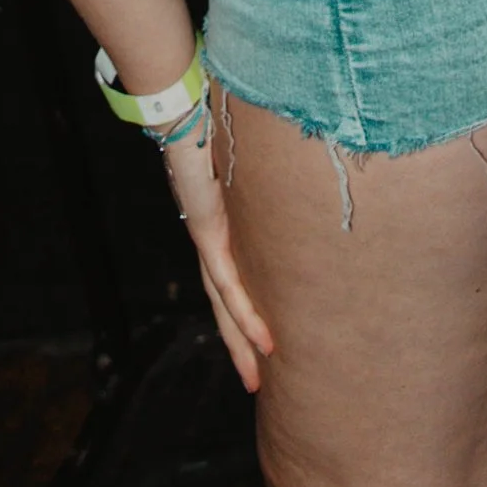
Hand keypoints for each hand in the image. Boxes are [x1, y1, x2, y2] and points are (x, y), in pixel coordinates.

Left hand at [165, 117, 273, 392]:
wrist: (182, 105)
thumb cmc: (215, 117)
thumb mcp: (250, 156)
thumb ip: (270, 170)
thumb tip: (304, 166)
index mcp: (217, 222)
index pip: (230, 277)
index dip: (244, 309)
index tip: (264, 337)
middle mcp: (208, 236)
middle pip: (223, 304)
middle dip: (238, 344)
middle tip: (256, 381)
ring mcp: (205, 237)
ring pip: (223, 306)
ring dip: (241, 343)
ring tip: (258, 376)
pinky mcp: (207, 233)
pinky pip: (229, 285)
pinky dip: (247, 315)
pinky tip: (264, 341)